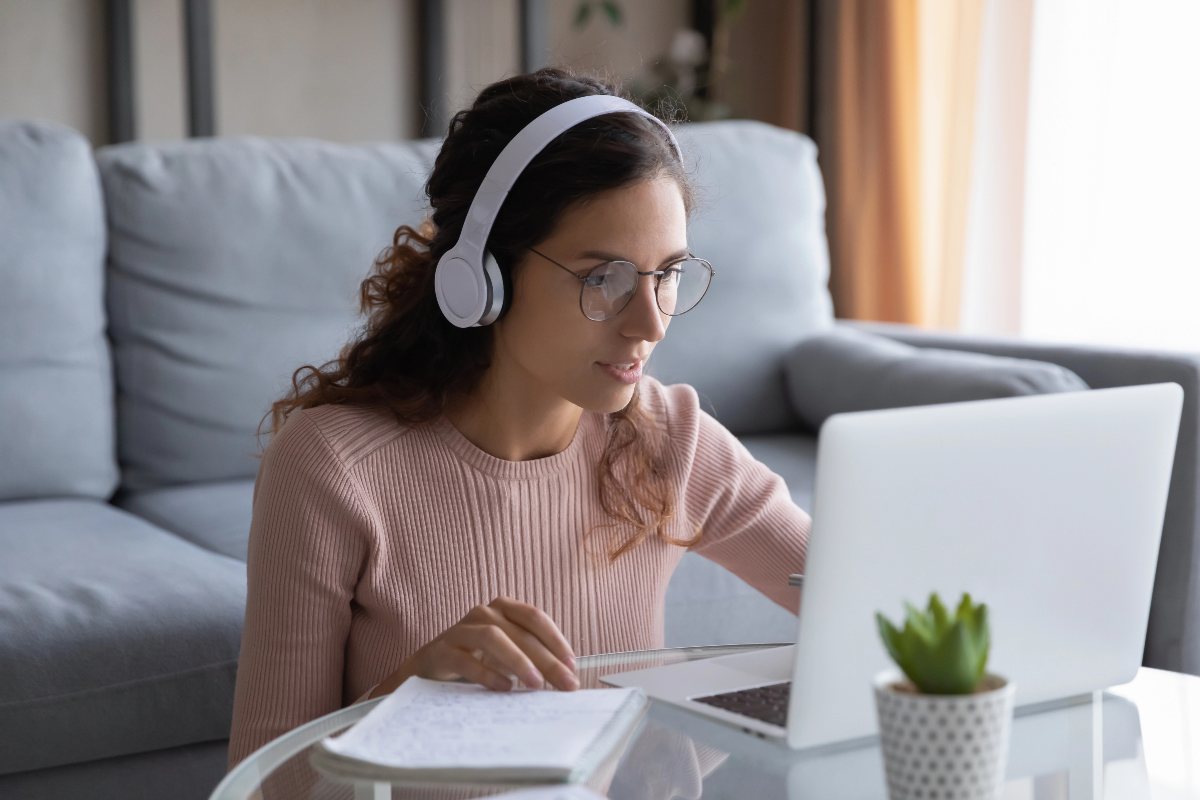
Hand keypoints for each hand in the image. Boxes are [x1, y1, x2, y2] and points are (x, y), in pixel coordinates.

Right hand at [371, 597, 578, 696]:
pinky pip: (466, 658)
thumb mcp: (507, 655)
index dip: (556, 639)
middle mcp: (483, 613)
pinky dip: (487, 673)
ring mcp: (460, 630)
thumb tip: (565, 678)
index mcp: (502, 609)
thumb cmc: (476, 659)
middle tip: (565, 683)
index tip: (572, 665)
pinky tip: (504, 688)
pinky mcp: (441, 650)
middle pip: (520, 632)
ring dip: (518, 660)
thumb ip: (532, 659)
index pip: (534, 617)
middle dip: (547, 659)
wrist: (428, 669)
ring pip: (493, 637)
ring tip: (535, 684)